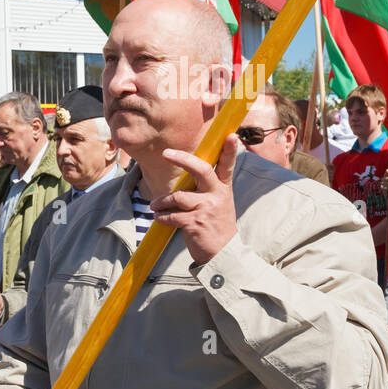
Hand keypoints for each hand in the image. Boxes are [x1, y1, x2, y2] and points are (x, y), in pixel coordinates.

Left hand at [150, 135, 240, 265]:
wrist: (223, 253)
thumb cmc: (216, 224)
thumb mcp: (219, 202)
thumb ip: (207, 187)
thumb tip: (187, 171)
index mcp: (224, 188)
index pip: (228, 165)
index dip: (230, 150)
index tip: (232, 135)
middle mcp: (217, 195)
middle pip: (201, 170)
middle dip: (182, 159)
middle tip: (166, 153)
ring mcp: (207, 208)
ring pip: (177, 196)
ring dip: (162, 202)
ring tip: (156, 206)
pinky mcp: (195, 223)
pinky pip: (172, 215)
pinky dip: (162, 217)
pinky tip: (160, 218)